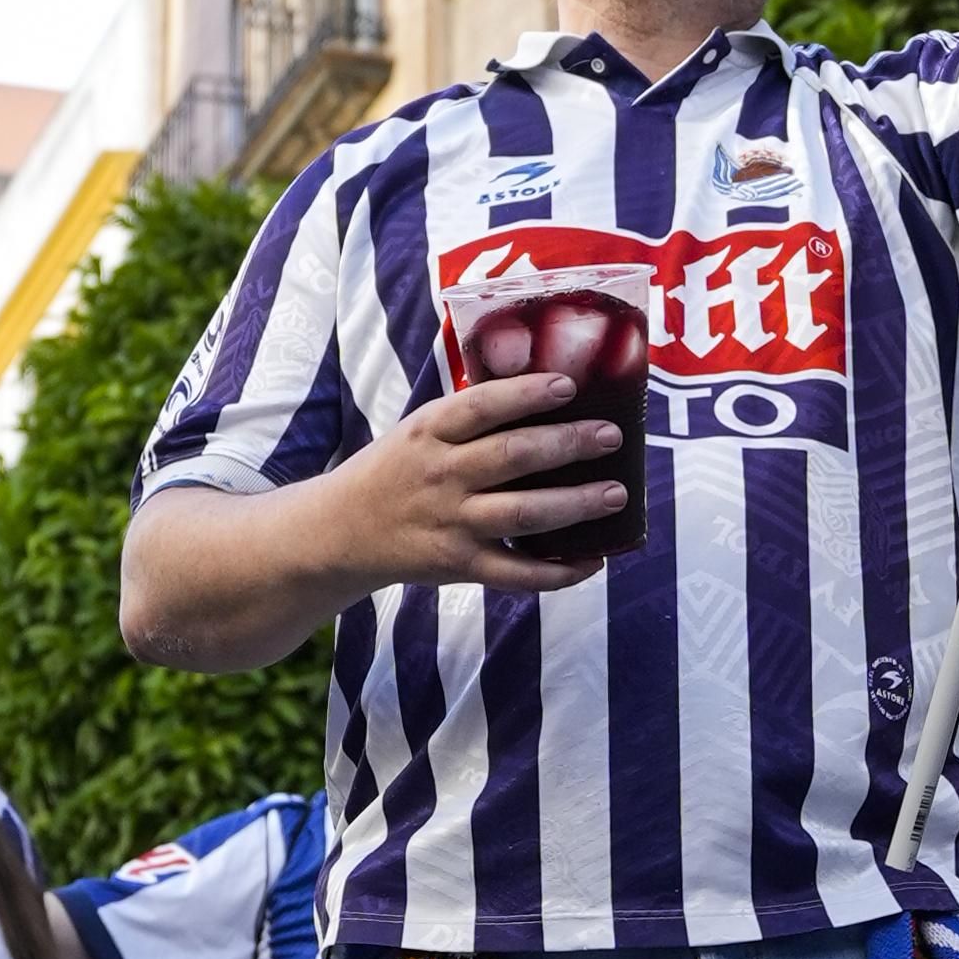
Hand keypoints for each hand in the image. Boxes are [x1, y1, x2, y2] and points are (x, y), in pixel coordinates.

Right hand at [358, 371, 634, 599]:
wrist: (341, 532)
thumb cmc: (397, 470)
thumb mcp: (419, 431)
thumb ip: (470, 417)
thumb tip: (547, 389)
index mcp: (429, 431)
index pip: (481, 405)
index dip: (526, 394)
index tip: (568, 386)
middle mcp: (441, 475)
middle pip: (513, 456)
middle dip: (568, 445)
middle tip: (611, 436)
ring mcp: (451, 523)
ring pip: (523, 513)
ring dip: (576, 504)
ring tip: (616, 494)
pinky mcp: (458, 566)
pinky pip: (516, 573)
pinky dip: (558, 571)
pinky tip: (593, 560)